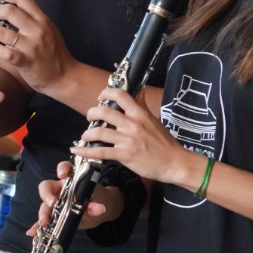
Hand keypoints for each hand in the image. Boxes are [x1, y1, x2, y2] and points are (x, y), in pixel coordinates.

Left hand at [0, 0, 74, 92]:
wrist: (65, 77)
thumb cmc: (55, 54)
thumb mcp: (49, 30)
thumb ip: (34, 19)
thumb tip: (13, 7)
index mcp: (42, 20)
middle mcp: (37, 29)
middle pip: (9, 11)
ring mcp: (31, 46)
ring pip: (2, 31)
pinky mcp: (26, 61)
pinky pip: (5, 52)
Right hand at [29, 159, 117, 236]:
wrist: (98, 211)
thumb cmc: (97, 200)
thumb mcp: (99, 202)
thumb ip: (96, 206)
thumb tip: (99, 208)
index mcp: (72, 181)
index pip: (64, 169)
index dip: (62, 169)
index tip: (62, 175)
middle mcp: (60, 190)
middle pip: (47, 188)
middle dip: (47, 195)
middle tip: (52, 203)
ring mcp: (55, 204)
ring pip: (45, 205)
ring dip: (43, 214)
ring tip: (43, 223)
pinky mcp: (54, 216)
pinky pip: (44, 220)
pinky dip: (37, 226)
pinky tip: (33, 232)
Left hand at [75, 86, 202, 187]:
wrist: (174, 162)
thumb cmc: (165, 143)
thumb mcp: (154, 120)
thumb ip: (143, 105)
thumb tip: (140, 89)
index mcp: (140, 114)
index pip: (121, 96)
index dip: (107, 93)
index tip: (101, 97)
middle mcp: (132, 124)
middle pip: (105, 112)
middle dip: (92, 113)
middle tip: (90, 117)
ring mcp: (127, 140)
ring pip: (100, 132)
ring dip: (88, 133)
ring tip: (86, 135)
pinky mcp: (124, 155)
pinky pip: (100, 152)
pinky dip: (86, 151)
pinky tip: (77, 149)